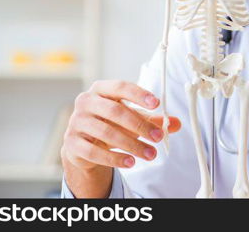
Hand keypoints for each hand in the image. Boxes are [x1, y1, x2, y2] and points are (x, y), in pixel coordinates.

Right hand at [61, 80, 181, 171]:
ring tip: (150, 154)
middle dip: (140, 125)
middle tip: (159, 137)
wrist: (83, 144)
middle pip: (115, 111)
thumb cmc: (110, 123)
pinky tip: (131, 162)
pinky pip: (94, 152)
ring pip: (106, 133)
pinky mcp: (72, 143)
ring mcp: (76, 122)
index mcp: (101, 89)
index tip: (157, 104)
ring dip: (132, 145)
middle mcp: (86, 102)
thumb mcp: (132, 118)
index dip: (139, 94)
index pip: (121, 87)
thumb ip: (153, 120)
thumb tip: (176, 123)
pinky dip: (115, 158)